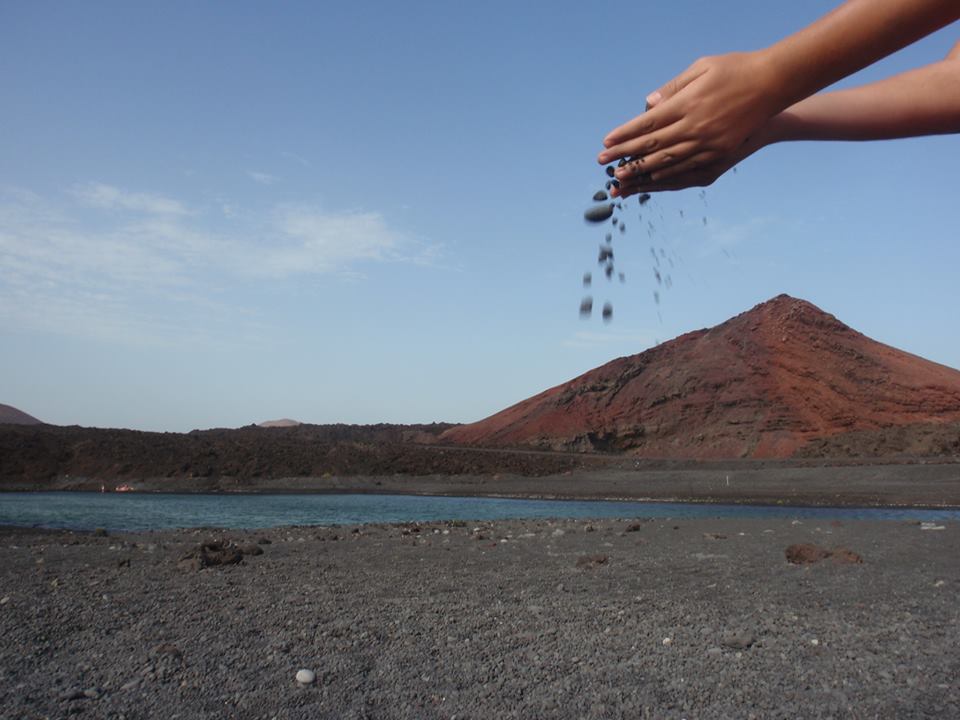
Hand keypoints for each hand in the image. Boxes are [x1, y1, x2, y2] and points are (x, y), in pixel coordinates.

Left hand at [599, 51, 783, 185]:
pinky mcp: (720, 155)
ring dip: (641, 173)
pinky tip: (650, 181)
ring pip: (667, 163)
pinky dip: (666, 177)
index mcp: (688, 104)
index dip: (625, 134)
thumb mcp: (703, 67)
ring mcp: (708, 145)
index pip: (647, 123)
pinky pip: (687, 171)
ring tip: (620, 179)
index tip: (606, 142)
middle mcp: (696, 128)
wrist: (774, 85)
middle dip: (625, 156)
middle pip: (652, 146)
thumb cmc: (736, 70)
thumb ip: (674, 88)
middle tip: (603, 164)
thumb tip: (649, 105)